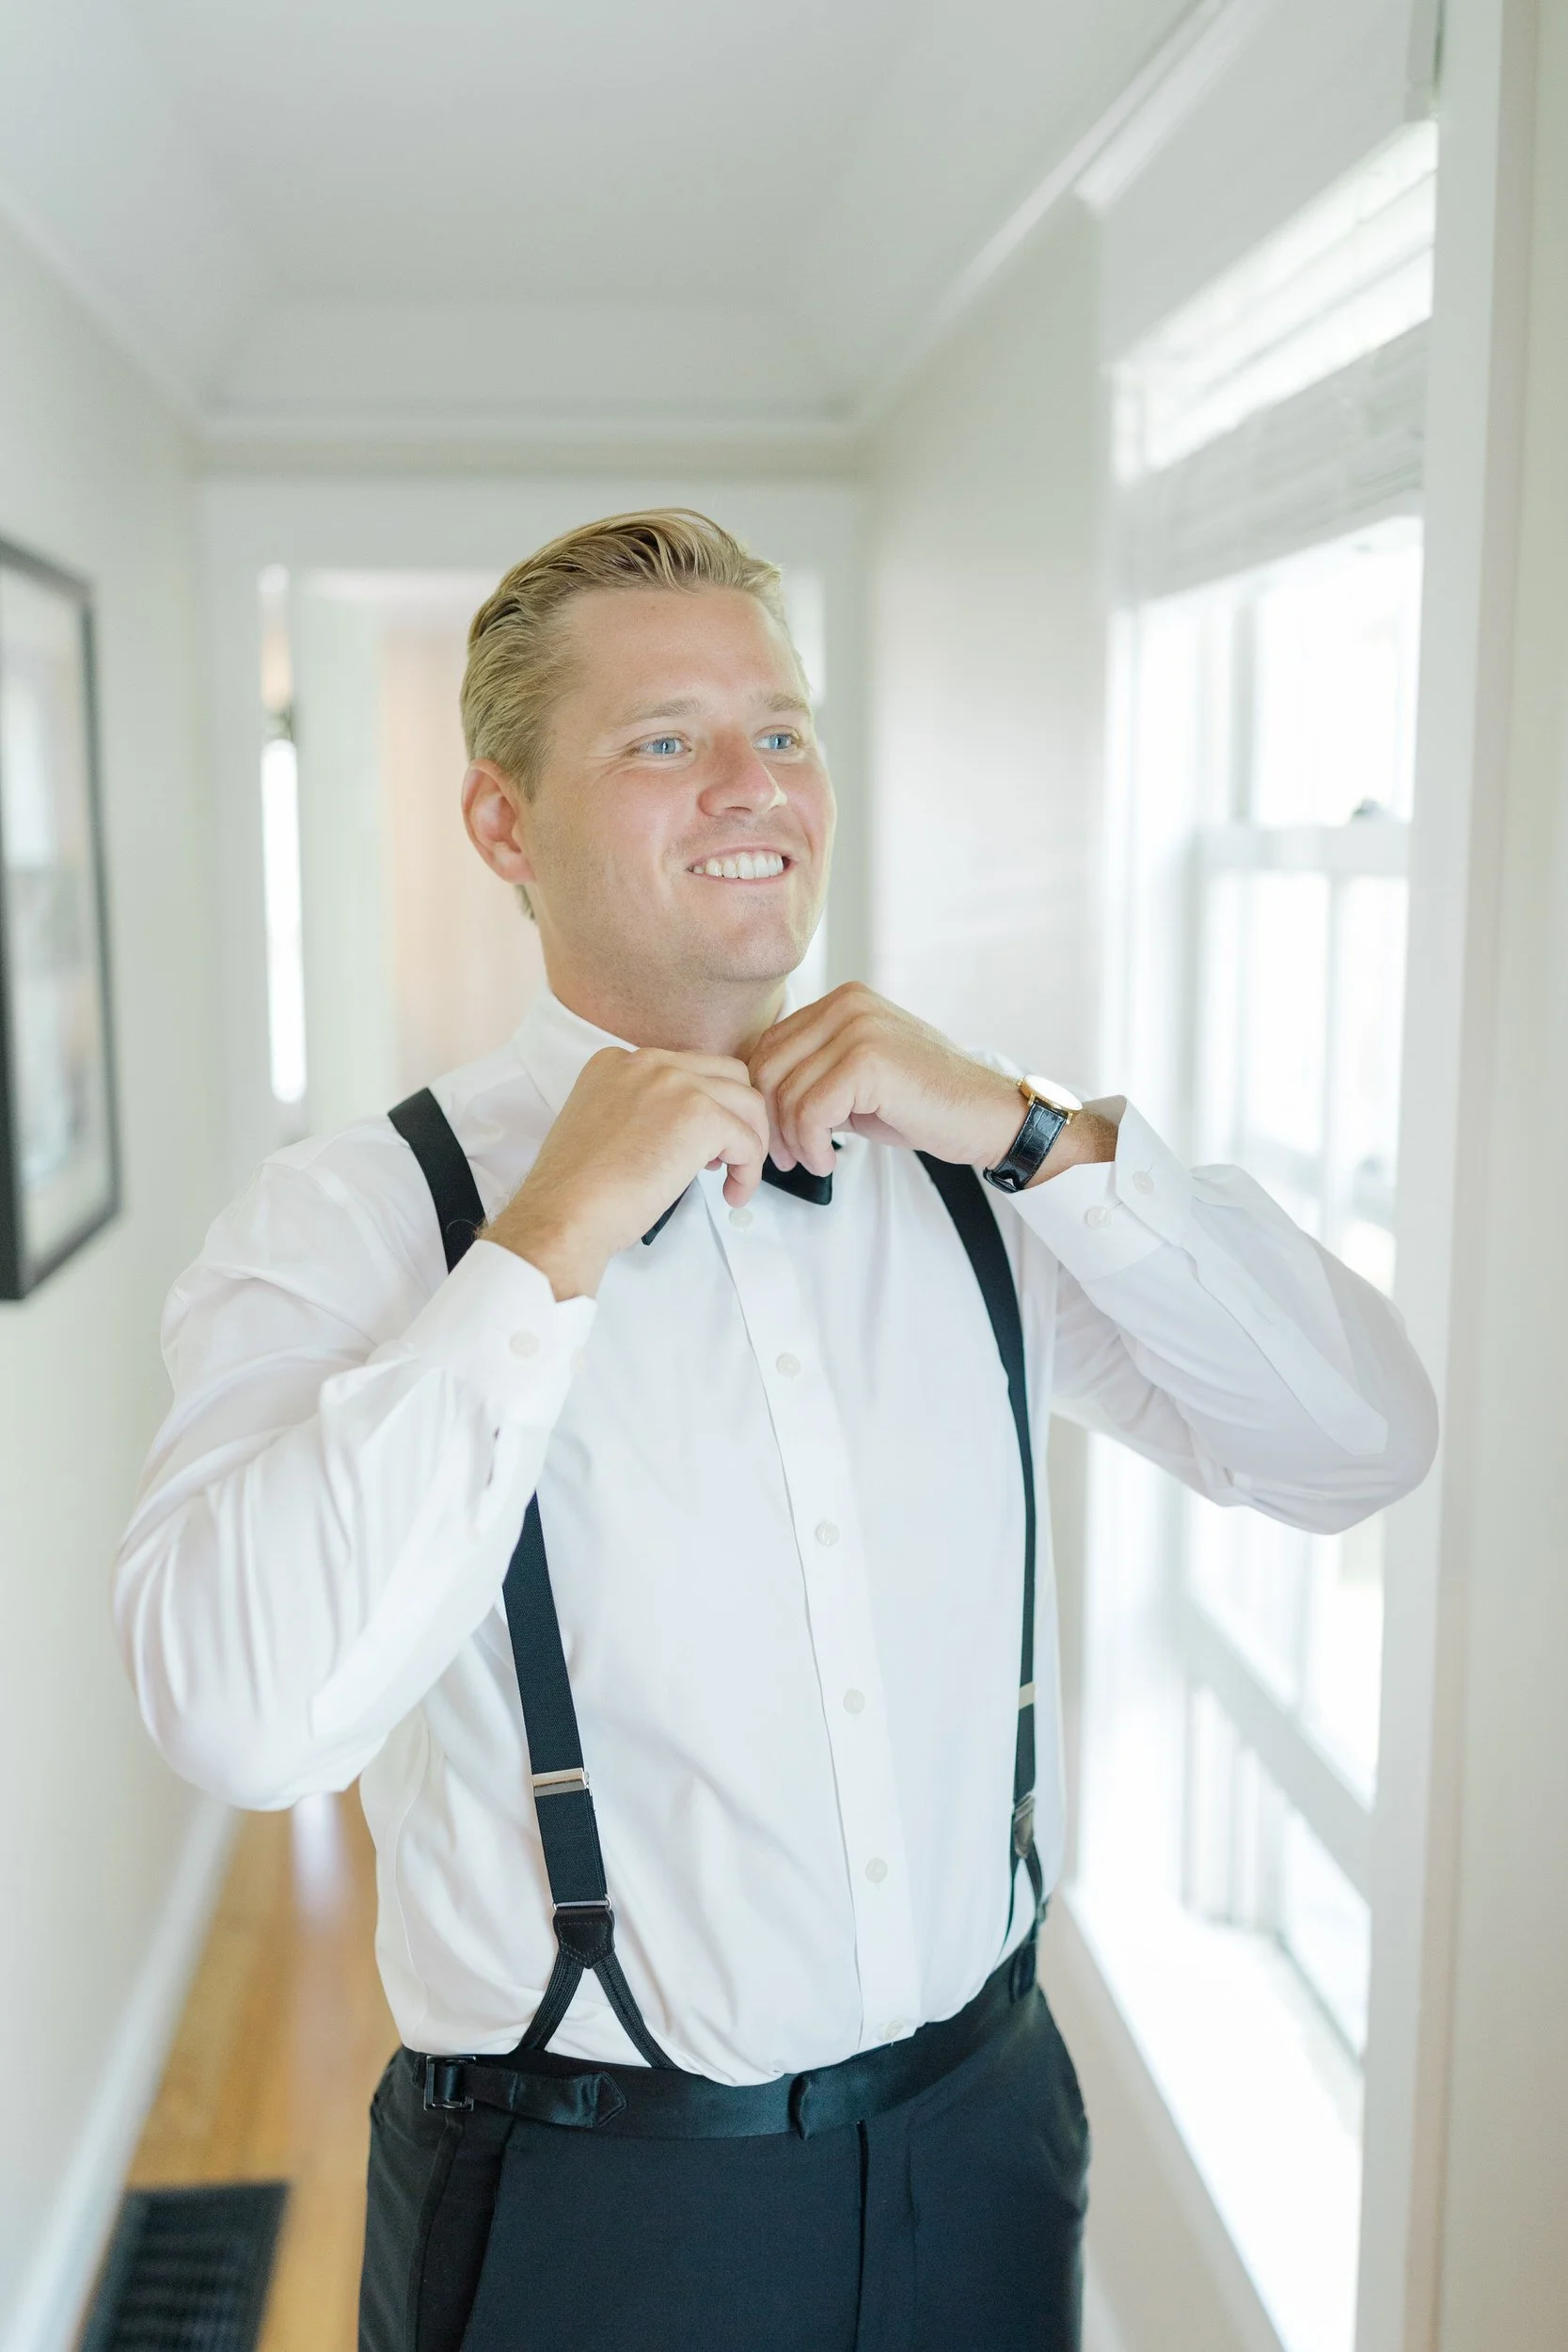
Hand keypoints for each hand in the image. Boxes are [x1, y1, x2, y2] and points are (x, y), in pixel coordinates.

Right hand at [484, 1048, 768, 1298]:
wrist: (563, 1215)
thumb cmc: (577, 1192)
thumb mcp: (602, 1128)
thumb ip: (642, 1113)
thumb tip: (683, 1133)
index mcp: (617, 1062)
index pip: (688, 1069)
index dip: (704, 1107)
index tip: (698, 1144)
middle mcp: (646, 1062)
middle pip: (726, 1075)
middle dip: (737, 1116)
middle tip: (726, 1157)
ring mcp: (674, 1083)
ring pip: (746, 1102)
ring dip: (749, 1144)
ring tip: (733, 1179)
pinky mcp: (698, 1115)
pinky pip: (747, 1140)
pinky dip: (748, 1172)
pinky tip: (731, 1194)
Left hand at [748, 985, 1119, 1183]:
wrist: (987, 1116)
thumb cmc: (924, 1103)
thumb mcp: (858, 1078)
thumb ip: (814, 1072)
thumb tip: (757, 1095)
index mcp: (841, 1001)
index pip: (769, 1047)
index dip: (763, 1099)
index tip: (779, 1137)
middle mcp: (847, 1004)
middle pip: (767, 1067)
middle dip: (770, 1121)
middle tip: (788, 1158)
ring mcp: (858, 1027)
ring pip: (785, 1092)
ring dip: (793, 1141)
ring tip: (814, 1161)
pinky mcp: (869, 1060)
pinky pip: (810, 1111)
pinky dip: (812, 1146)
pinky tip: (831, 1160)